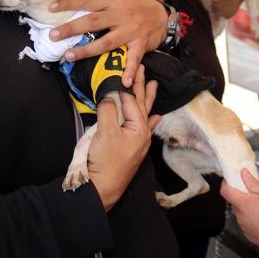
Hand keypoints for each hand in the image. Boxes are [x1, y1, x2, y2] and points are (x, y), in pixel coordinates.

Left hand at [48, 0, 166, 86]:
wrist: (163, 16)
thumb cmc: (138, 7)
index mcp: (114, 1)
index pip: (89, 0)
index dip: (70, 3)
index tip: (52, 8)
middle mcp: (121, 15)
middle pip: (93, 21)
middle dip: (72, 28)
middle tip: (53, 35)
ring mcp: (131, 31)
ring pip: (107, 42)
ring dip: (87, 50)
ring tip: (70, 56)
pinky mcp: (141, 44)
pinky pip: (133, 59)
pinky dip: (130, 71)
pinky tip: (125, 82)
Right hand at [88, 65, 159, 210]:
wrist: (102, 189)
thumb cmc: (105, 162)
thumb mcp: (104, 132)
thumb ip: (108, 110)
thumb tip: (109, 95)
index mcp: (139, 128)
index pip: (132, 102)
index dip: (125, 87)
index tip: (120, 72)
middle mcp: (142, 133)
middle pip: (141, 104)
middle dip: (141, 86)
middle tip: (143, 68)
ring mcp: (137, 141)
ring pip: (143, 114)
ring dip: (147, 98)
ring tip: (153, 83)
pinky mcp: (131, 148)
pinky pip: (143, 128)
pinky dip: (149, 119)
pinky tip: (156, 116)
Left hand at [221, 168, 258, 252]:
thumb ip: (252, 182)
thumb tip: (243, 174)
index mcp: (243, 204)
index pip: (225, 191)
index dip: (227, 182)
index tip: (232, 179)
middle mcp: (241, 217)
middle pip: (236, 202)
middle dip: (244, 196)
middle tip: (258, 193)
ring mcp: (245, 228)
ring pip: (243, 213)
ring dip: (250, 208)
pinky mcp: (250, 236)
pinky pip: (248, 224)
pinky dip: (254, 219)